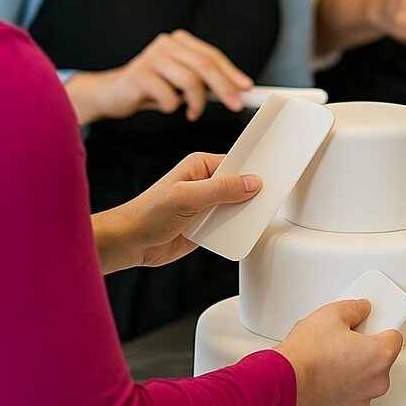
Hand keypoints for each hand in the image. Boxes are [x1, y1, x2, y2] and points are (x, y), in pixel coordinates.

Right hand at [66, 30, 252, 125]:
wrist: (111, 93)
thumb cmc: (150, 87)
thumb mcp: (179, 80)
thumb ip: (203, 80)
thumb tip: (237, 90)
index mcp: (179, 41)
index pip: (212, 55)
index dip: (231, 72)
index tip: (246, 88)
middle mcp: (166, 44)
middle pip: (204, 65)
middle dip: (224, 87)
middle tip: (234, 105)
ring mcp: (151, 57)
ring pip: (190, 81)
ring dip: (196, 103)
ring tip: (191, 113)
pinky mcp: (139, 75)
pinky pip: (169, 96)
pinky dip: (171, 107)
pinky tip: (162, 106)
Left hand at [91, 152, 260, 271]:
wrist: (130, 243)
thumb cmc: (147, 213)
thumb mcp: (187, 197)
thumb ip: (220, 190)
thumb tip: (251, 182)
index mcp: (200, 166)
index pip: (236, 163)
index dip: (254, 169)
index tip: (275, 174)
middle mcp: (205, 184)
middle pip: (240, 186)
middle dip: (253, 194)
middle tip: (271, 200)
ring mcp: (206, 205)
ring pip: (237, 207)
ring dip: (244, 214)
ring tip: (259, 218)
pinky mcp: (206, 225)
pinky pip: (229, 225)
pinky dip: (236, 230)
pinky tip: (244, 232)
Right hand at [278, 300, 403, 405]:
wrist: (283, 383)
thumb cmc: (306, 354)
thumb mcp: (332, 313)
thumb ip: (355, 308)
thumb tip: (361, 310)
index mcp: (380, 356)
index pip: (395, 337)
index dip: (380, 328)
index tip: (371, 325)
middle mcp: (376, 382)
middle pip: (381, 360)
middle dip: (366, 350)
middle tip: (344, 340)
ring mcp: (361, 401)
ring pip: (366, 380)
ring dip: (355, 370)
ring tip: (331, 359)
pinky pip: (350, 395)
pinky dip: (342, 387)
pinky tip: (326, 375)